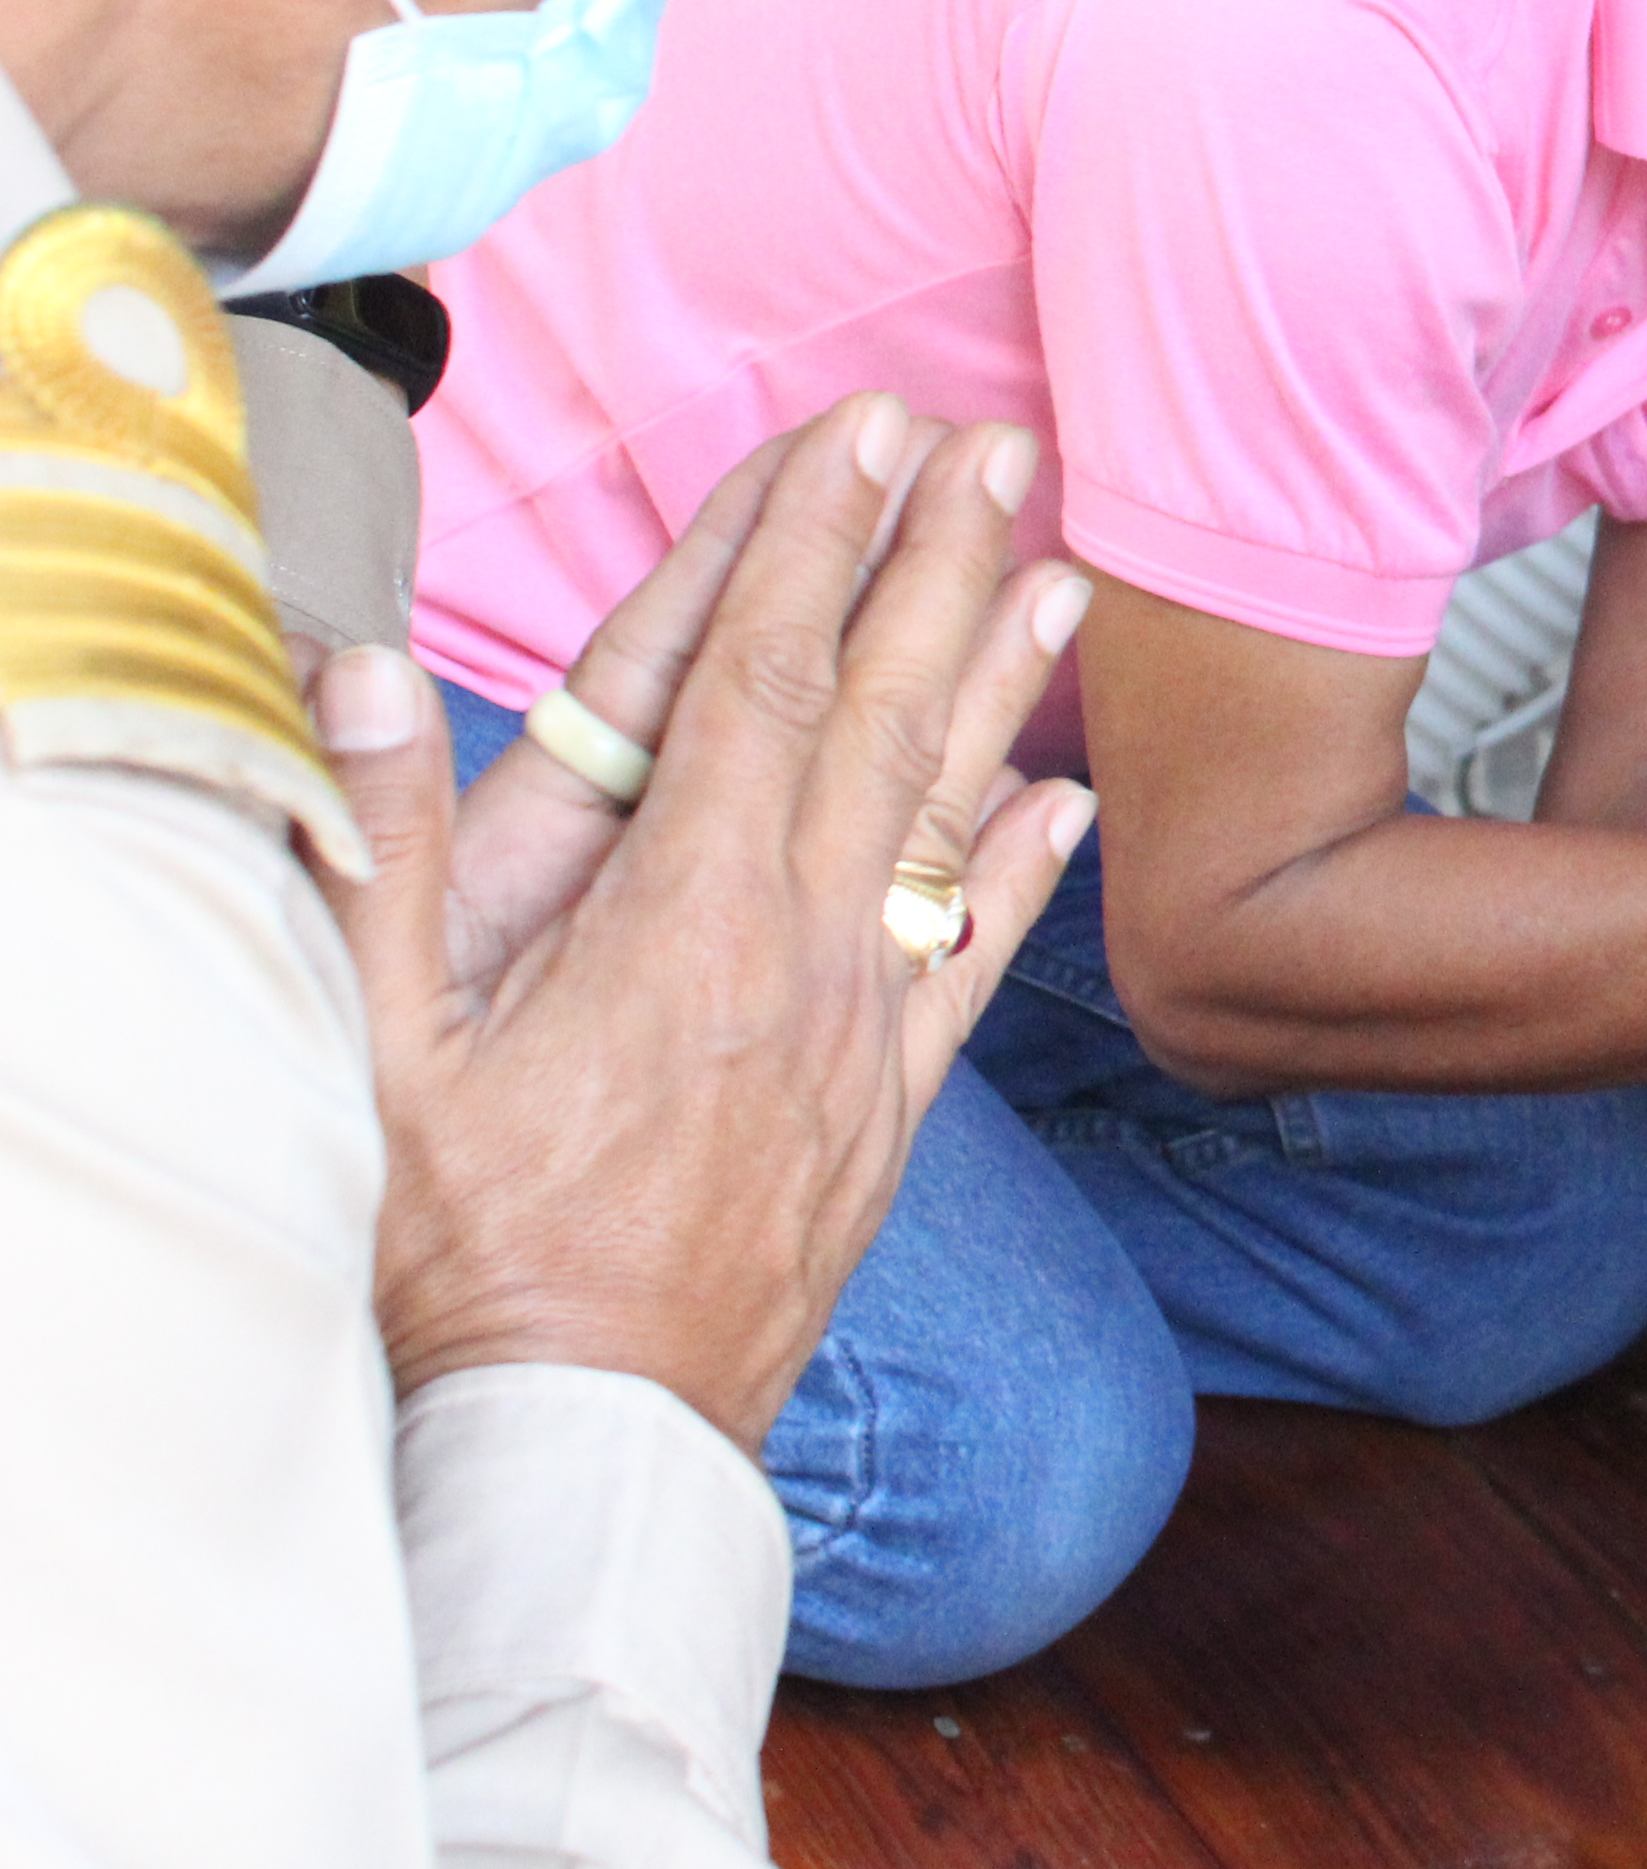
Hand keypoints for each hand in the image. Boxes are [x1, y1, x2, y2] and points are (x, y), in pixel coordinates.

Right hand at [317, 395, 1098, 1448]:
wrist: (587, 1435)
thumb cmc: (462, 1250)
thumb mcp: (373, 1044)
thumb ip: (375, 850)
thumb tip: (356, 670)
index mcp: (680, 911)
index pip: (761, 680)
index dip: (811, 541)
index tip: (860, 434)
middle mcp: (799, 947)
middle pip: (881, 714)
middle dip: (934, 562)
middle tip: (997, 440)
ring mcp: (859, 1027)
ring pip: (950, 816)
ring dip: (1002, 681)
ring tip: (1063, 566)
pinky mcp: (888, 1110)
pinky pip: (973, 965)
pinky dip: (1025, 873)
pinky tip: (1068, 799)